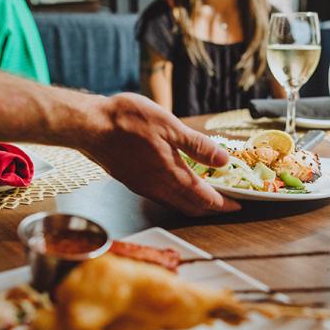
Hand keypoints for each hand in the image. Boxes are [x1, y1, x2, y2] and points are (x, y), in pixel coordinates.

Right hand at [80, 93, 240, 215]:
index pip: (204, 197)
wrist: (92, 126)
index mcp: (171, 173)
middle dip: (211, 207)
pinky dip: (175, 196)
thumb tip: (223, 161)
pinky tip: (176, 185)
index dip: (223, 203)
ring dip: (193, 203)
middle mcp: (158, 187)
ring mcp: (144, 187)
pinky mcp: (132, 182)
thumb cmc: (129, 121)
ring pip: (175, 203)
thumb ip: (197, 146)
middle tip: (225, 203)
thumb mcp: (170, 126)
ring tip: (205, 195)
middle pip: (191, 206)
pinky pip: (160, 197)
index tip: (238, 206)